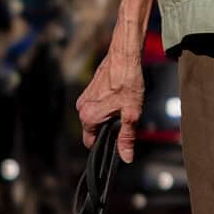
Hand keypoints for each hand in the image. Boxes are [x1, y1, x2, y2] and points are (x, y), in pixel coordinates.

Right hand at [76, 38, 144, 163]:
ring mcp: (85, 97)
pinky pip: (98, 106)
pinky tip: (121, 98)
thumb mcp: (131, 113)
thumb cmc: (128, 81)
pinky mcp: (90, 89)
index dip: (105, 145)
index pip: (91, 143)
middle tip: (126, 119)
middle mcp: (82, 107)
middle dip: (110, 129)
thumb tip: (126, 157)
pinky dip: (109, 106)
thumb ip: (126, 137)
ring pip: (97, 117)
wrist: (125, 55)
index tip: (118, 142)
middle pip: (95, 129)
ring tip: (125, 106)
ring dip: (110, 117)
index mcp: (88, 117)